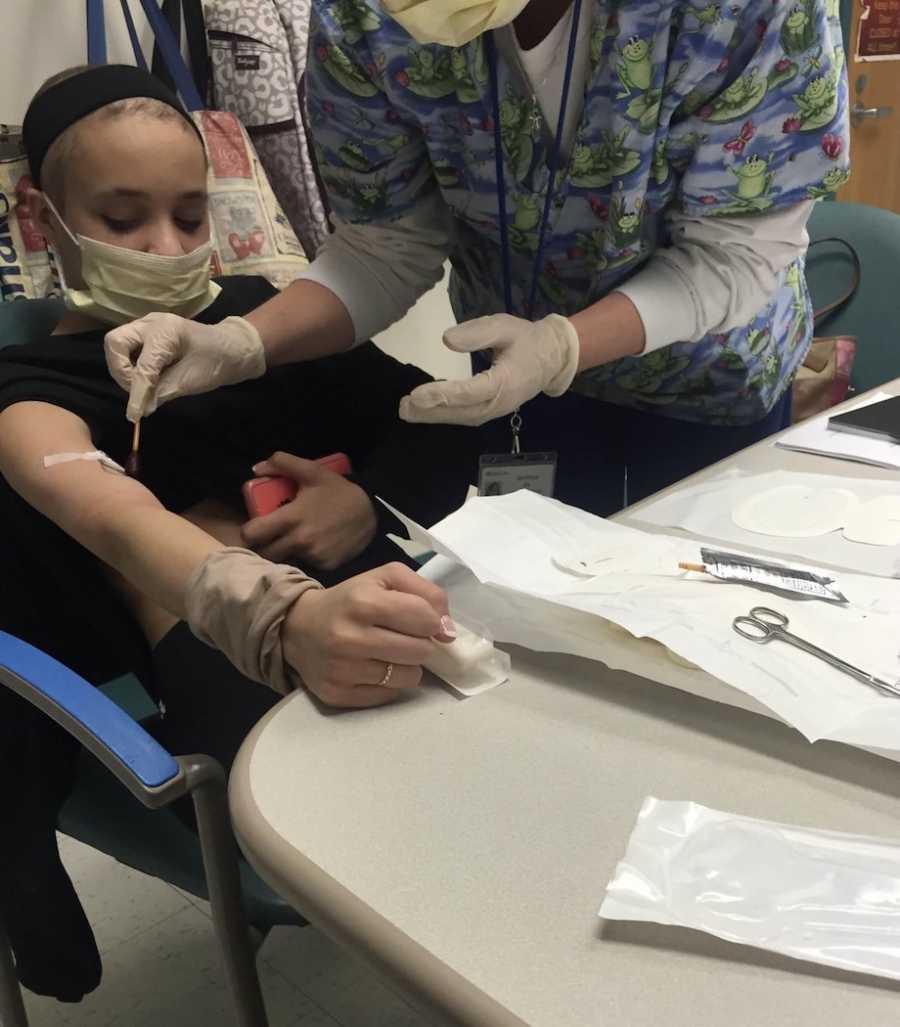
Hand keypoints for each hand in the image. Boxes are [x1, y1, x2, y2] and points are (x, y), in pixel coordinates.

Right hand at [105, 313, 265, 421]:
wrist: (231, 348)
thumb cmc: (216, 361)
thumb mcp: (192, 381)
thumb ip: (163, 392)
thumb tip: (141, 408)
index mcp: (166, 332)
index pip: (142, 366)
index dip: (136, 393)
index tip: (134, 416)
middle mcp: (151, 324)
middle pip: (115, 343)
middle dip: (120, 371)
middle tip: (138, 390)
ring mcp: (146, 326)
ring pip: (116, 345)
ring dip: (124, 369)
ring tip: (144, 386)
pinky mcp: (145, 335)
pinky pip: (127, 350)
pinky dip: (131, 366)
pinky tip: (148, 378)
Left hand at [242, 451, 376, 569]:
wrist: (372, 513)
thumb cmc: (338, 492)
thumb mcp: (313, 471)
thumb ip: (283, 463)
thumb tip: (256, 469)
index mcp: (290, 518)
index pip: (252, 534)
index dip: (249, 532)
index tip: (255, 528)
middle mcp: (299, 541)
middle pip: (265, 554)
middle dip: (264, 546)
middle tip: (270, 538)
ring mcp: (313, 556)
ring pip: (285, 561)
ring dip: (284, 554)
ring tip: (292, 542)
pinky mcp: (325, 566)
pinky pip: (306, 566)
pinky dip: (306, 559)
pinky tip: (313, 548)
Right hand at [282, 562, 456, 707]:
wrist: (298, 628)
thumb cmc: (350, 600)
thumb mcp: (385, 578)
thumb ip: (425, 592)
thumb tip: (448, 630)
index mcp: (364, 601)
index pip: (425, 618)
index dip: (431, 621)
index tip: (422, 621)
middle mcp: (350, 637)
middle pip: (420, 651)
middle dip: (419, 643)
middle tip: (402, 636)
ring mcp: (343, 669)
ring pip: (408, 677)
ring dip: (406, 665)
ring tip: (387, 652)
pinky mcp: (338, 694)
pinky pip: (389, 695)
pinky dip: (388, 683)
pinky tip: (372, 668)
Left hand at [398, 313, 579, 426]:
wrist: (552, 357)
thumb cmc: (527, 339)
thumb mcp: (504, 326)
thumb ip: (477, 333)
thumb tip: (447, 340)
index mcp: (505, 381)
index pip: (469, 392)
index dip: (442, 394)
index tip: (417, 394)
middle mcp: (500, 402)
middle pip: (462, 411)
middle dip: (432, 411)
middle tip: (404, 407)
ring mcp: (497, 409)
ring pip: (463, 417)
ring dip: (435, 416)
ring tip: (408, 411)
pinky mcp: (492, 410)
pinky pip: (467, 416)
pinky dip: (446, 415)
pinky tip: (426, 411)